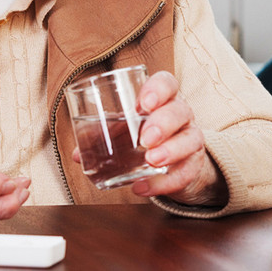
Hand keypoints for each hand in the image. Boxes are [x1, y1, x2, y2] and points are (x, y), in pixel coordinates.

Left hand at [73, 70, 227, 206]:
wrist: (174, 162)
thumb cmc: (144, 135)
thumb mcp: (125, 130)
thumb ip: (104, 136)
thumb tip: (78, 153)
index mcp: (163, 99)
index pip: (167, 83)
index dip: (158, 89)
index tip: (144, 103)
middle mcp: (181, 116)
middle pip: (180, 110)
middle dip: (163, 122)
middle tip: (145, 138)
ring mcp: (190, 139)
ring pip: (192, 139)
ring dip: (171, 150)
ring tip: (150, 160)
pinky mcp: (193, 165)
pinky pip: (186, 173)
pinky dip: (165, 182)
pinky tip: (143, 187)